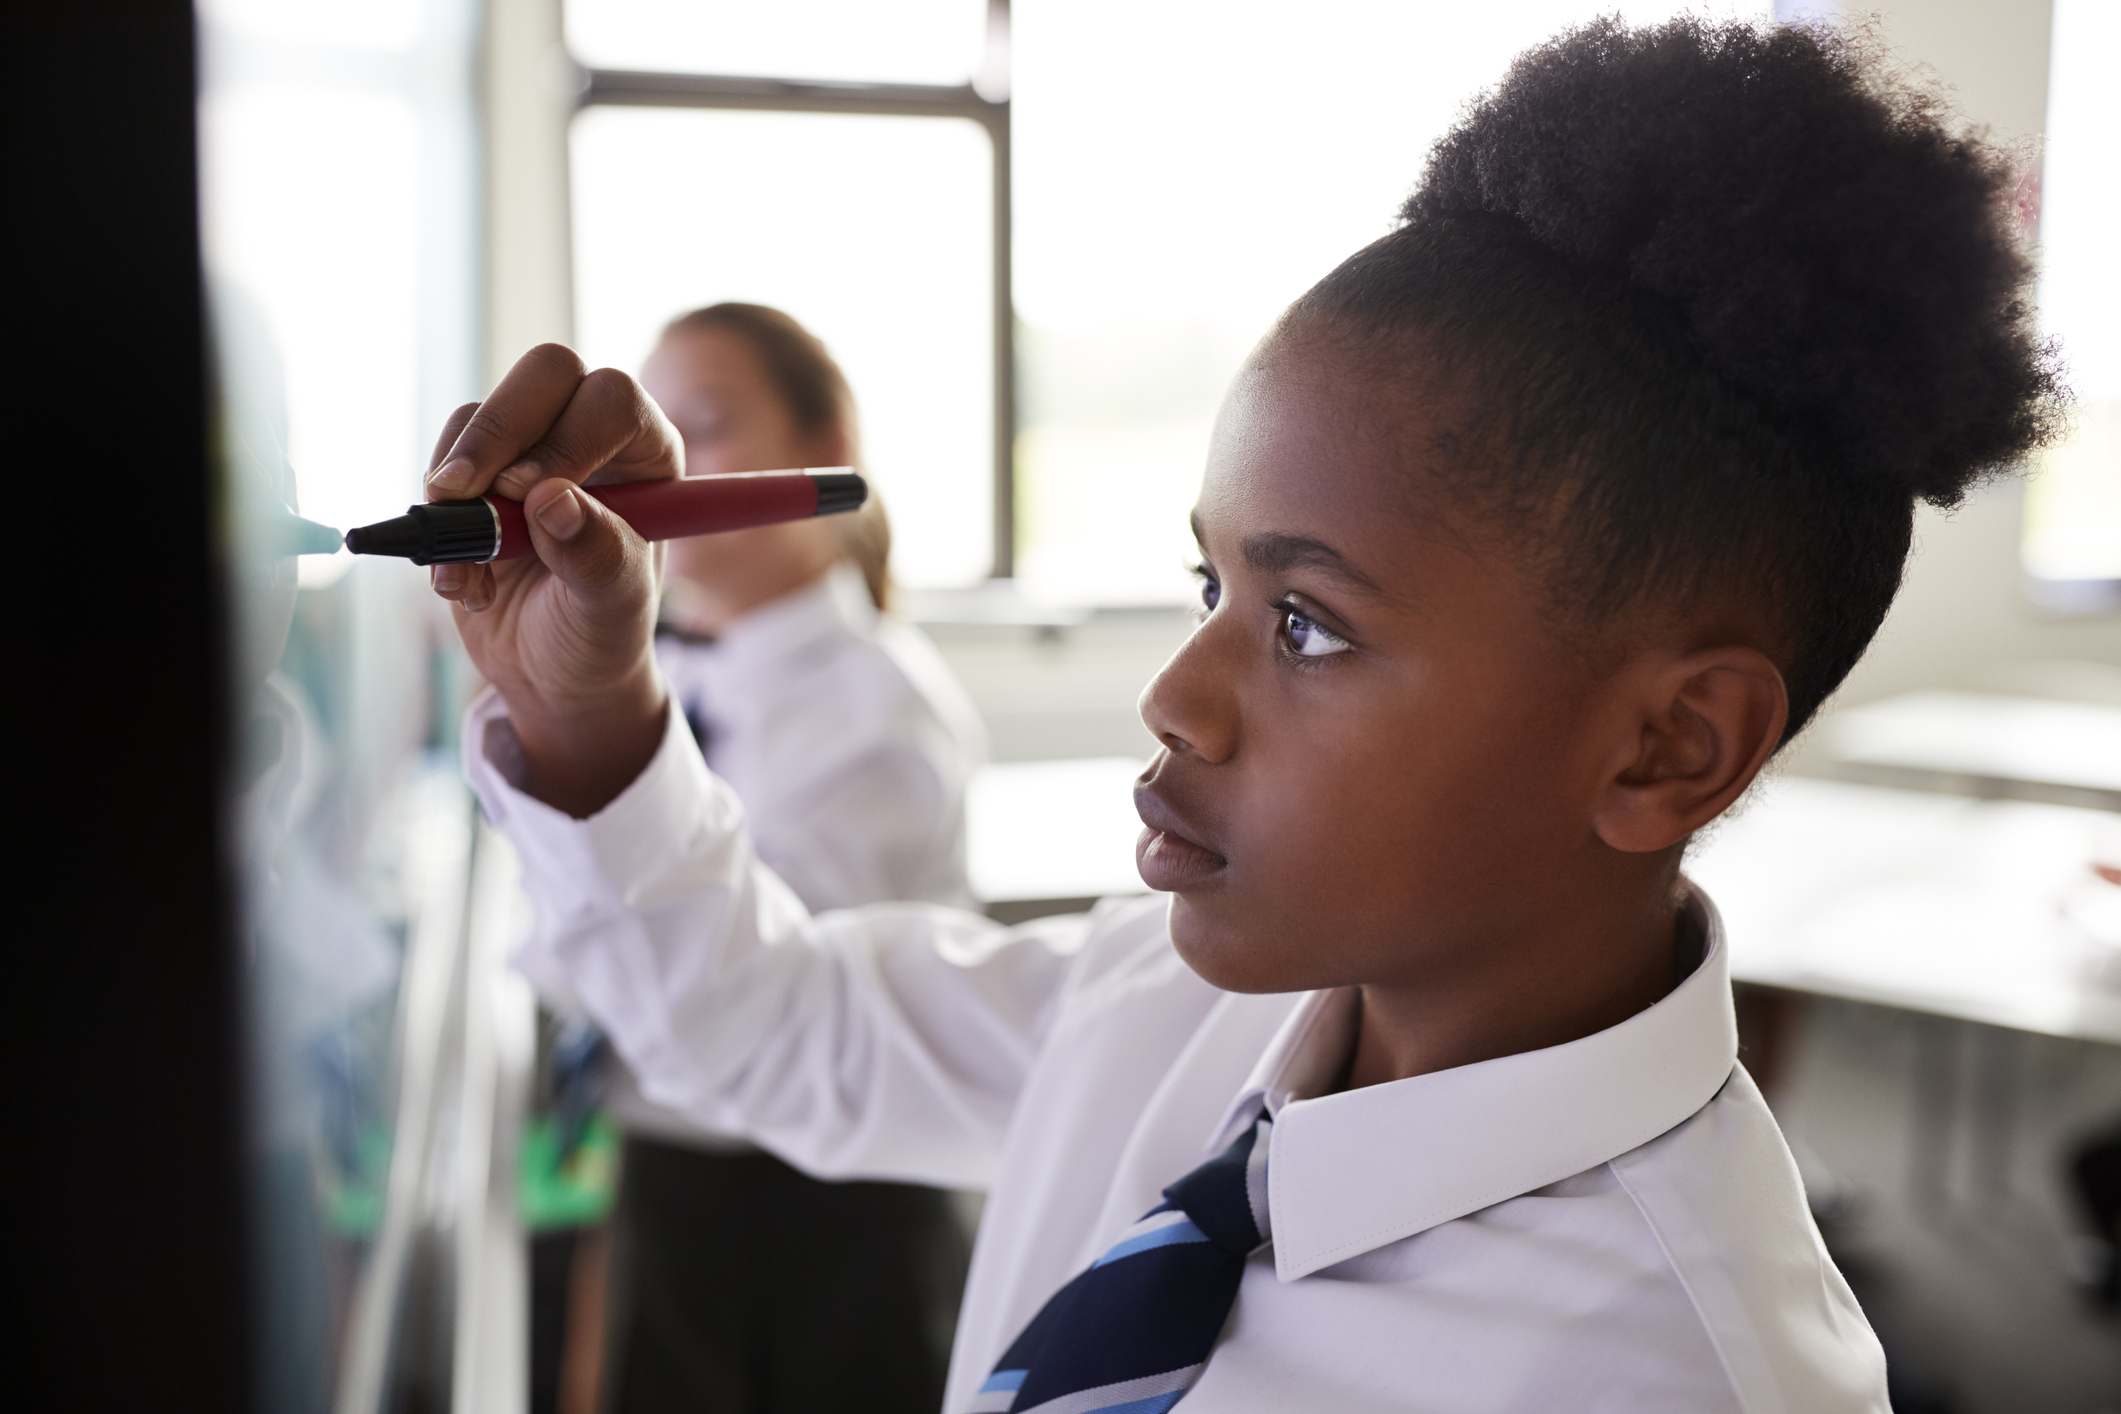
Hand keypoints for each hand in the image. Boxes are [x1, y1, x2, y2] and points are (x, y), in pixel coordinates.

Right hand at [427, 344, 680, 815]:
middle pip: (545, 372)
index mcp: (648, 454)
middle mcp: (591, 435)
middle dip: (498, 432)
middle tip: (467, 495)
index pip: (612, 399)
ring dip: (459, 491)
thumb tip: (552, 500)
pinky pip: (441, 461)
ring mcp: (529, 448)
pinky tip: (462, 579)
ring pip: (480, 415)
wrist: (553, 673)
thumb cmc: (601, 636)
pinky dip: (436, 520)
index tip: (530, 495)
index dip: (567, 437)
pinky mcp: (476, 474)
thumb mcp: (612, 609)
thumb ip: (595, 556)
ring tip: (476, 569)